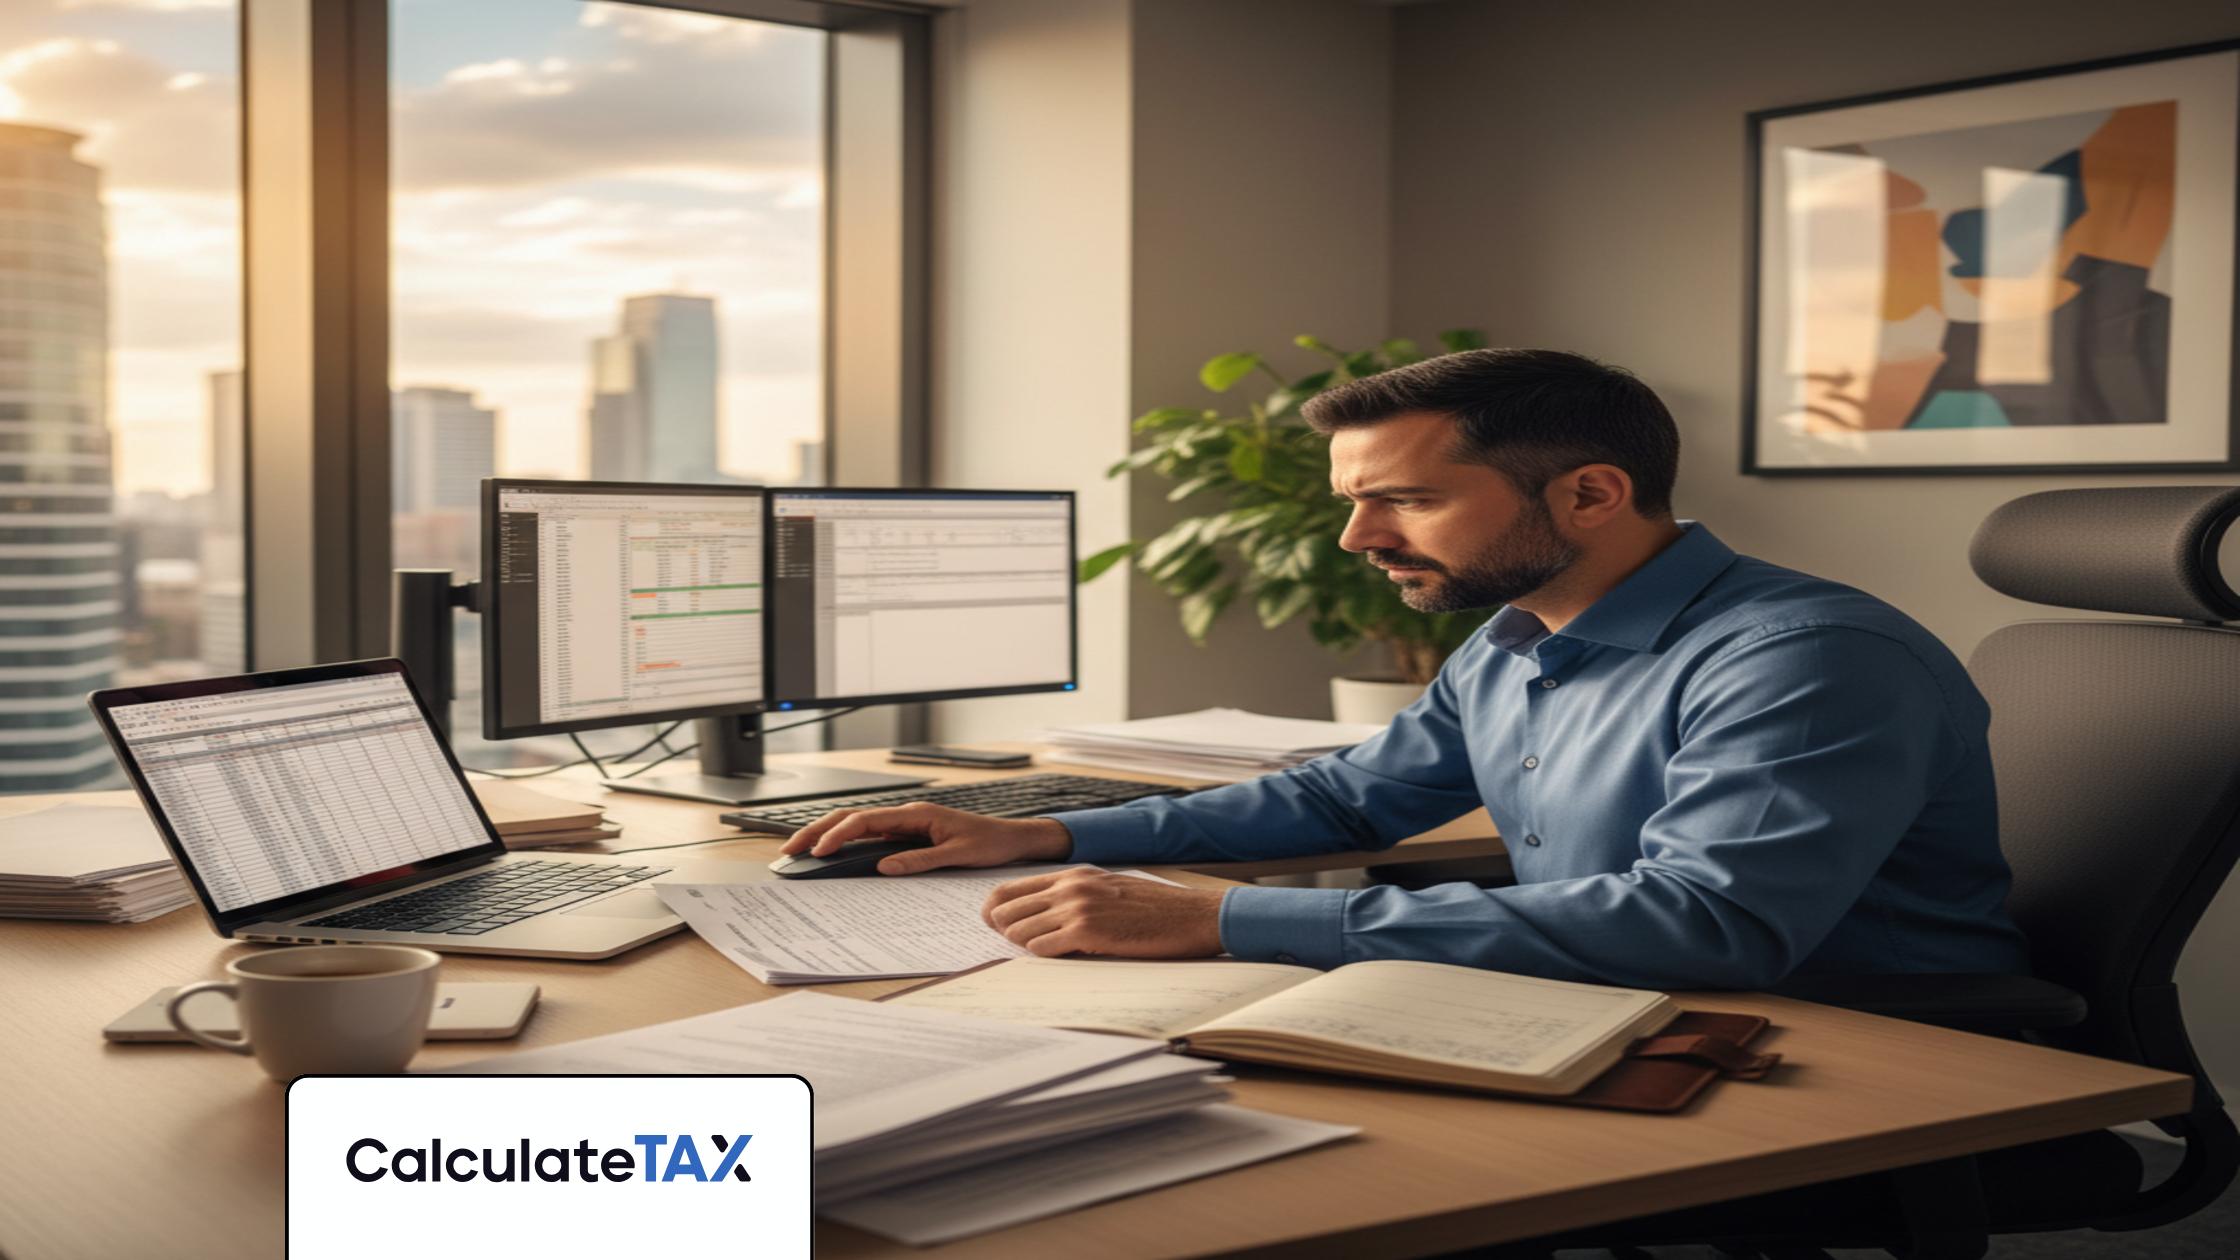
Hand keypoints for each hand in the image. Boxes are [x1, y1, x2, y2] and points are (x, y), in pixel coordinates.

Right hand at [778, 803, 1071, 874]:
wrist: (1011, 838)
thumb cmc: (989, 843)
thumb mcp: (957, 856)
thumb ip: (920, 860)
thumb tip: (883, 867)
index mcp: (916, 814)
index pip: (865, 821)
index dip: (838, 835)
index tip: (819, 853)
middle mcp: (906, 815)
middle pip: (851, 818)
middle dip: (818, 831)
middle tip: (790, 850)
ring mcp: (905, 823)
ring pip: (857, 825)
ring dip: (827, 835)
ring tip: (801, 852)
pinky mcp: (907, 834)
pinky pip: (870, 836)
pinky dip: (846, 843)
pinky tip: (832, 856)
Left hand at [982, 868, 1224, 958]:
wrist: (1192, 915)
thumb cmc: (1155, 908)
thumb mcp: (1109, 888)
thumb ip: (1074, 896)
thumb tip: (1040, 916)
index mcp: (1073, 874)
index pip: (1009, 889)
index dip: (994, 911)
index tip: (996, 927)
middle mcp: (1069, 887)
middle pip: (1005, 911)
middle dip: (1004, 932)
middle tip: (1016, 946)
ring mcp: (1077, 908)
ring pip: (1018, 932)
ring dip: (1025, 947)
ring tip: (1045, 952)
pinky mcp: (1088, 932)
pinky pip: (1042, 949)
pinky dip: (1044, 957)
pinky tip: (1061, 958)